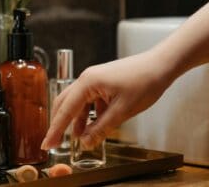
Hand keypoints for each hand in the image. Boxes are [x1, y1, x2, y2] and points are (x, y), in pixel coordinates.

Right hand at [41, 50, 175, 149]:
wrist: (161, 65)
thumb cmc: (144, 81)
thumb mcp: (122, 110)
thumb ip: (102, 128)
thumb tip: (85, 143)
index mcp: (88, 83)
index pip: (65, 110)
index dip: (55, 129)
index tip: (47, 143)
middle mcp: (86, 79)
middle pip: (64, 104)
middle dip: (59, 124)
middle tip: (54, 142)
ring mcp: (94, 79)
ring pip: (77, 103)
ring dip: (76, 120)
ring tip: (78, 138)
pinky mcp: (102, 82)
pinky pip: (89, 100)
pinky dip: (89, 114)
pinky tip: (94, 125)